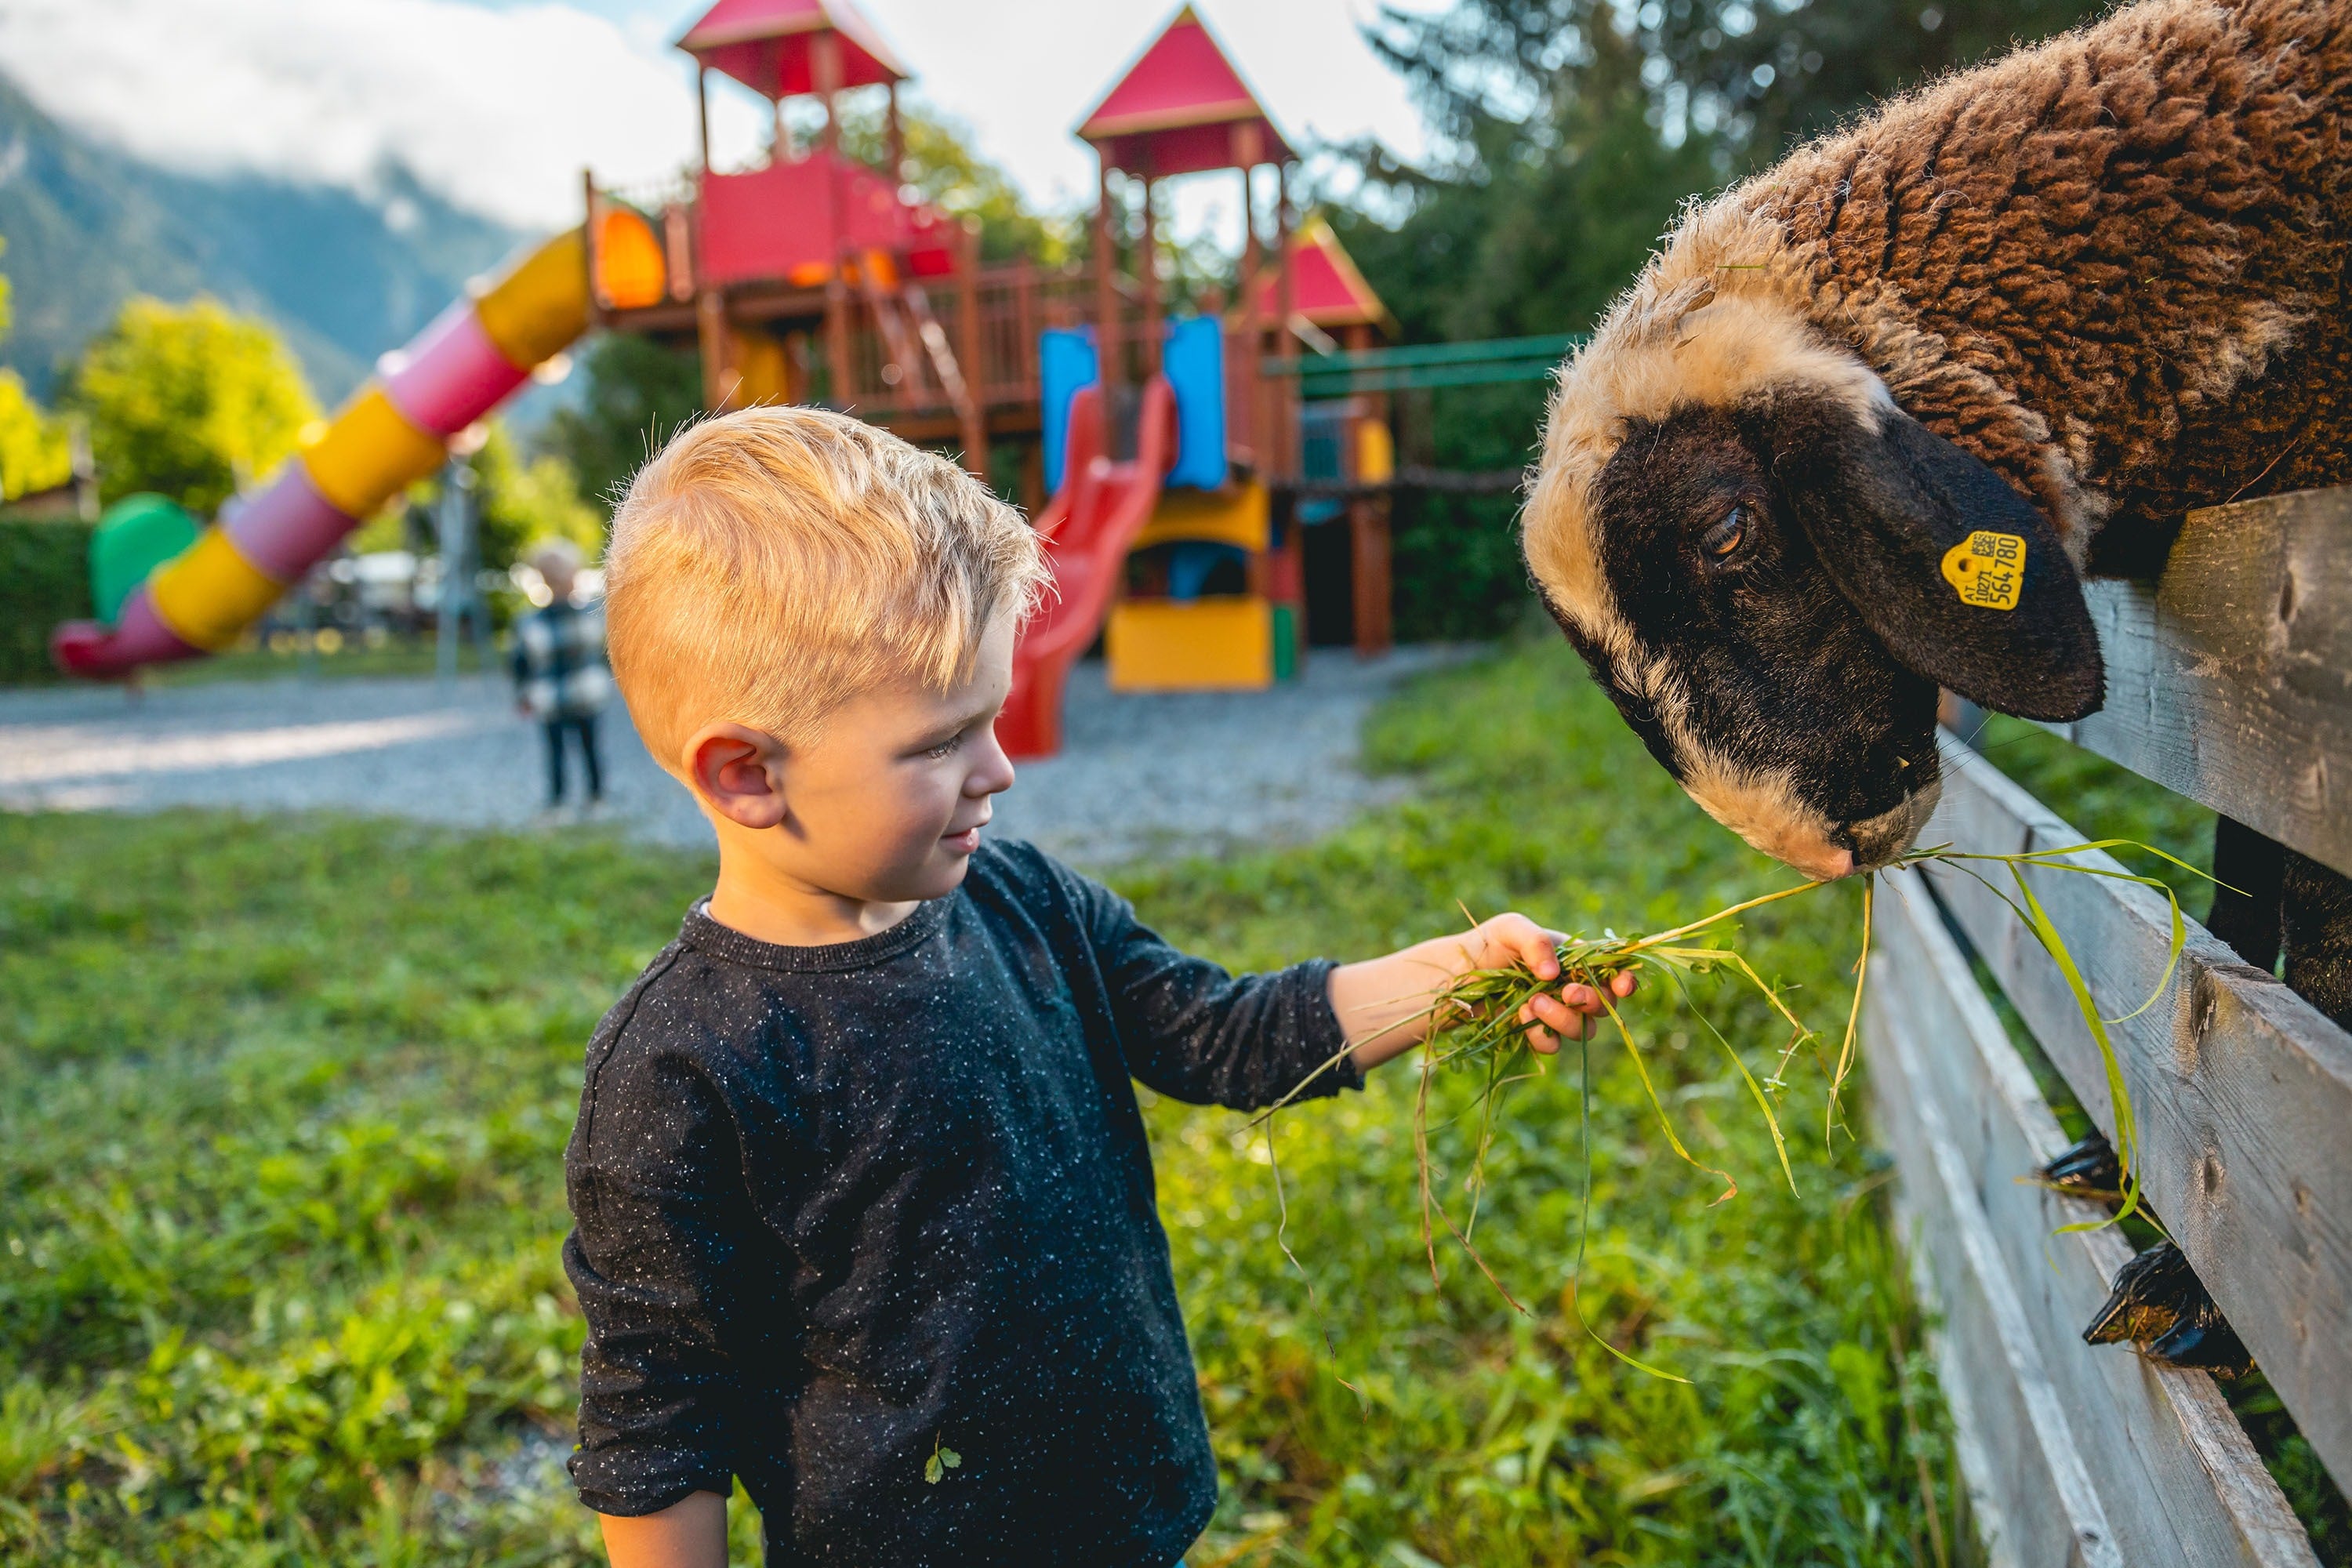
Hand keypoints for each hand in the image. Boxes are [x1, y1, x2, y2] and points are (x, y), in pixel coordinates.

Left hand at [1458, 913, 1637, 1054]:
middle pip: (1603, 1005)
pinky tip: (1520, 1016)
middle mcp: (1571, 989)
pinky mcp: (1536, 1036)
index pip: (1612, 972)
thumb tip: (1555, 975)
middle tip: (1567, 993)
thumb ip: (1536, 942)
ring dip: (1564, 1018)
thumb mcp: (1510, 928)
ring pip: (1583, 1029)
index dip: (1625, 981)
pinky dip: (1541, 1034)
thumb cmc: (1486, 945)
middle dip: (1591, 1001)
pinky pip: (1553, 1045)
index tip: (1622, 986)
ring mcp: (1556, 1015)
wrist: (1454, 975)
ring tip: (1532, 1002)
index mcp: (1575, 960)